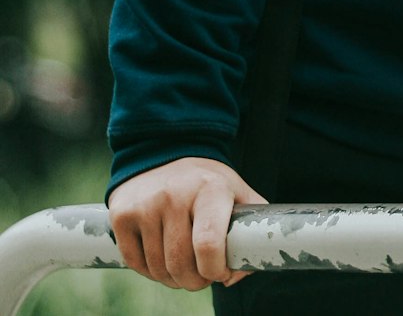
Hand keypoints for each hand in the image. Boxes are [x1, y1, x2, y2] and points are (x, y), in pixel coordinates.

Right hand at [110, 156, 266, 289]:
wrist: (164, 152)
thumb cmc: (206, 183)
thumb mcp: (236, 192)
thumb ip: (249, 230)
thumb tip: (235, 275)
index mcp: (210, 188)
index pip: (209, 245)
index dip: (215, 270)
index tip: (220, 272)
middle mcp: (175, 194)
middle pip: (181, 264)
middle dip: (195, 281)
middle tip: (201, 275)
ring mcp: (146, 204)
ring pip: (158, 269)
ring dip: (172, 279)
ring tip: (183, 266)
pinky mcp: (122, 214)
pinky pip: (135, 263)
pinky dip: (149, 271)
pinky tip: (161, 257)